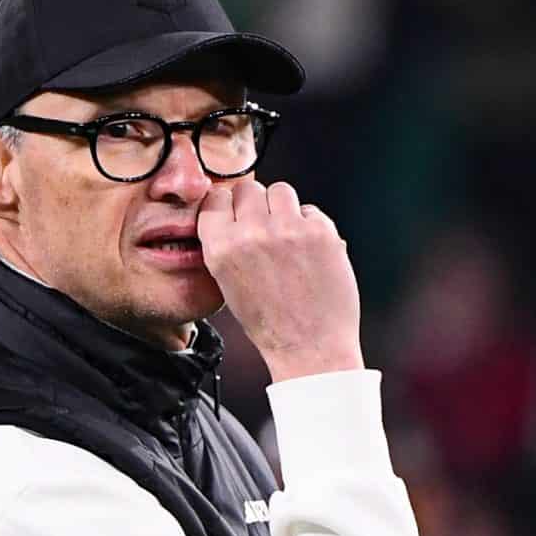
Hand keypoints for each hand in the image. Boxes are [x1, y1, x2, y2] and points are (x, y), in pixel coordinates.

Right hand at [196, 180, 363, 382]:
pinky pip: (311, 211)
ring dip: (284, 209)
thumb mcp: (228, 284)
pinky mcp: (319, 231)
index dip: (228, 205)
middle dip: (257, 205)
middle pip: (249, 189)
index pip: (216, 198)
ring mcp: (287, 230)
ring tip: (290, 238)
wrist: (310, 347)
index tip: (237, 214)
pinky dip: (312, 227)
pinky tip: (311, 254)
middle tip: (268, 230)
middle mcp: (250, 234)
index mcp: (220, 249)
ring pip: (281, 191)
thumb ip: (227, 244)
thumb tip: (234, 211)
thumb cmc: (270, 323)